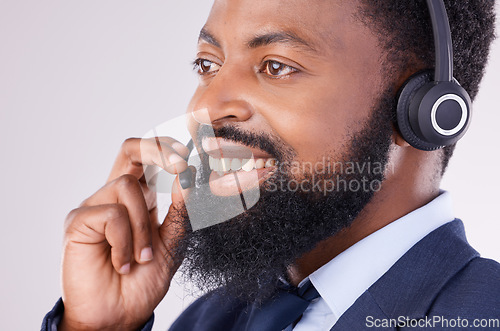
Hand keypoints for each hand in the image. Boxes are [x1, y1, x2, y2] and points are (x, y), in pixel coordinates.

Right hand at [60, 137, 191, 329]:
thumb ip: (181, 211)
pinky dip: (125, 240)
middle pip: (130, 150)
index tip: (191, 157)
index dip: (168, 149)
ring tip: (141, 257)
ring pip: (127, 186)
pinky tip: (122, 263)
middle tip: (180, 164)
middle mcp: (114, 197)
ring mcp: (94, 206)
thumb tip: (189, 176)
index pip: (149, 158)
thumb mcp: (172, 243)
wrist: (119, 316)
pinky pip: (111, 213)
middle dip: (157, 149)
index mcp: (138, 199)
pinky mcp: (78, 221)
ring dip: (143, 226)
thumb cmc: (143, 281)